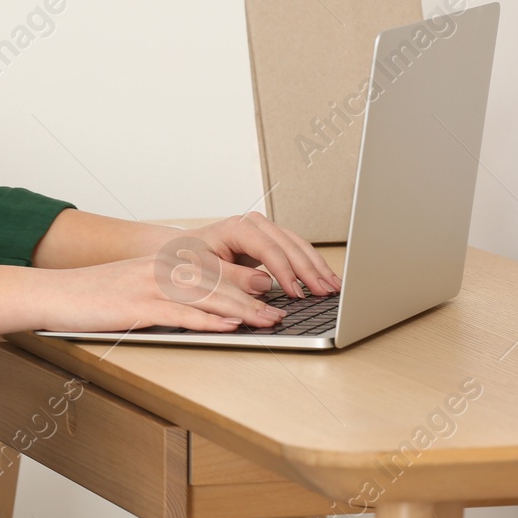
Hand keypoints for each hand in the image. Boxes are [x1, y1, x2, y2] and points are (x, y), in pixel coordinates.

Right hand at [36, 250, 291, 333]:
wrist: (53, 294)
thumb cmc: (93, 296)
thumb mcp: (134, 288)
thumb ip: (167, 294)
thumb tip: (202, 308)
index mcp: (162, 263)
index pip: (213, 270)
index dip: (246, 281)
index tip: (272, 293)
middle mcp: (160, 270)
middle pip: (217, 282)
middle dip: (253, 297)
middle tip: (281, 310)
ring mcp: (148, 287)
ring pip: (205, 296)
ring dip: (241, 310)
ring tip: (268, 321)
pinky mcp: (136, 307)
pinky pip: (179, 314)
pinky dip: (207, 321)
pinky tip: (228, 327)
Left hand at [176, 213, 339, 299]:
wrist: (183, 249)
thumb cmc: (190, 258)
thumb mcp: (204, 270)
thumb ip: (232, 277)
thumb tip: (264, 284)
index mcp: (238, 227)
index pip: (269, 248)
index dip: (285, 271)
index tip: (296, 293)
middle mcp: (255, 224)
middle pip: (289, 245)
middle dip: (309, 270)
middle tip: (325, 292)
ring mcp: (265, 231)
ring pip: (298, 246)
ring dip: (317, 267)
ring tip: (334, 287)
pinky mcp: (271, 242)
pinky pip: (296, 252)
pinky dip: (312, 266)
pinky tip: (325, 279)